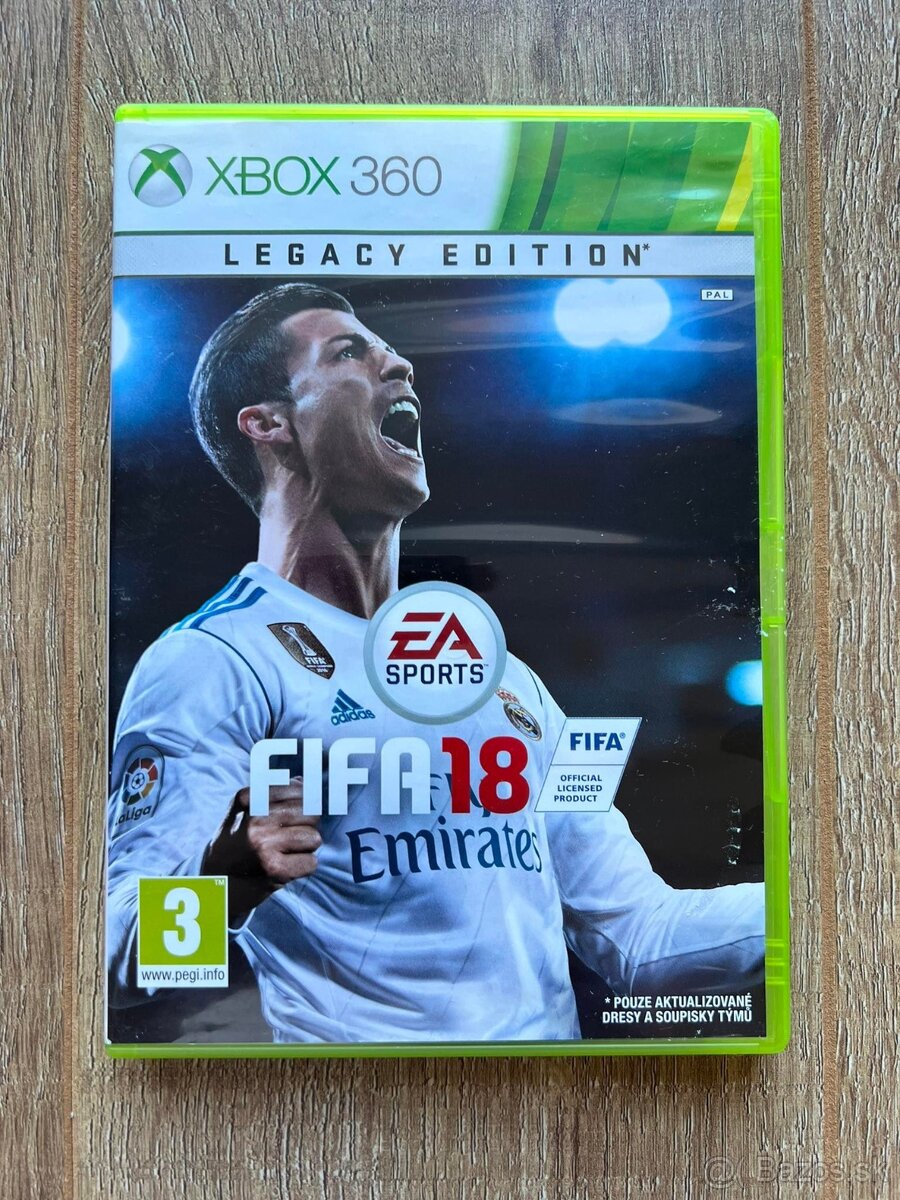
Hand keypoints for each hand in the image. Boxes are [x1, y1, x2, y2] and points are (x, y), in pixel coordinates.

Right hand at [201, 778, 320, 921]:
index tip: (298, 813)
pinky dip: (303, 866)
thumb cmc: (234, 842)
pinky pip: (311, 862)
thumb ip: (272, 793)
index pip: (297, 789)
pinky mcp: (274, 870)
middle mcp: (254, 820)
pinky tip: (286, 867)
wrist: (212, 882)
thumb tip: (303, 781)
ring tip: (285, 852)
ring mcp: (264, 845)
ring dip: (306, 847)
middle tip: (289, 836)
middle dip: (307, 825)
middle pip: (310, 813)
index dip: (306, 801)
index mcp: (247, 798)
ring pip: (314, 837)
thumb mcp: (242, 810)